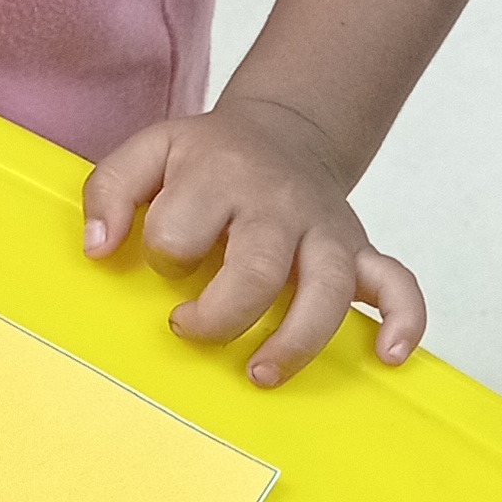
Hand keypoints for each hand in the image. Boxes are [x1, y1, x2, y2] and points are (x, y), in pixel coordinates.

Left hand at [81, 92, 424, 386]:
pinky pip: (397, 283)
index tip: (165, 264)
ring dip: (296, 338)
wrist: (282, 129)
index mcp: (218, 175)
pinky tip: (390, 355)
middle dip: (218, 314)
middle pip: (255, 268)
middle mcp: (277, 203)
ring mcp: (323, 228)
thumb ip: (109, 190)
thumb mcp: (150, 151)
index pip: (179, 232)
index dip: (162, 256)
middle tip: (189, 329)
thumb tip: (98, 249)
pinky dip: (403, 319)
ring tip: (262, 371)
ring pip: (326, 287)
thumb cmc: (207, 156)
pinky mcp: (358, 248)